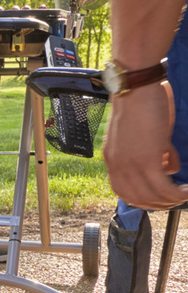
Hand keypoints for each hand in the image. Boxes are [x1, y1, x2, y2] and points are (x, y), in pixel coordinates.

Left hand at [102, 81, 187, 208]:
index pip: (122, 190)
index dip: (141, 199)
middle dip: (158, 204)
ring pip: (150, 196)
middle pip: (136, 199)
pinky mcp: (145, 160)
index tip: (158, 198)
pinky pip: (163, 187)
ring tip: (185, 195)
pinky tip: (187, 190)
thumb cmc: (141, 104)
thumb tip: (170, 168)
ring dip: (170, 201)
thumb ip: (155, 153)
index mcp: (112, 159)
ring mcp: (129, 164)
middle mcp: (116, 165)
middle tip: (176, 200)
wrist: (134, 87)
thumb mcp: (144, 135)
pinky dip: (176, 193)